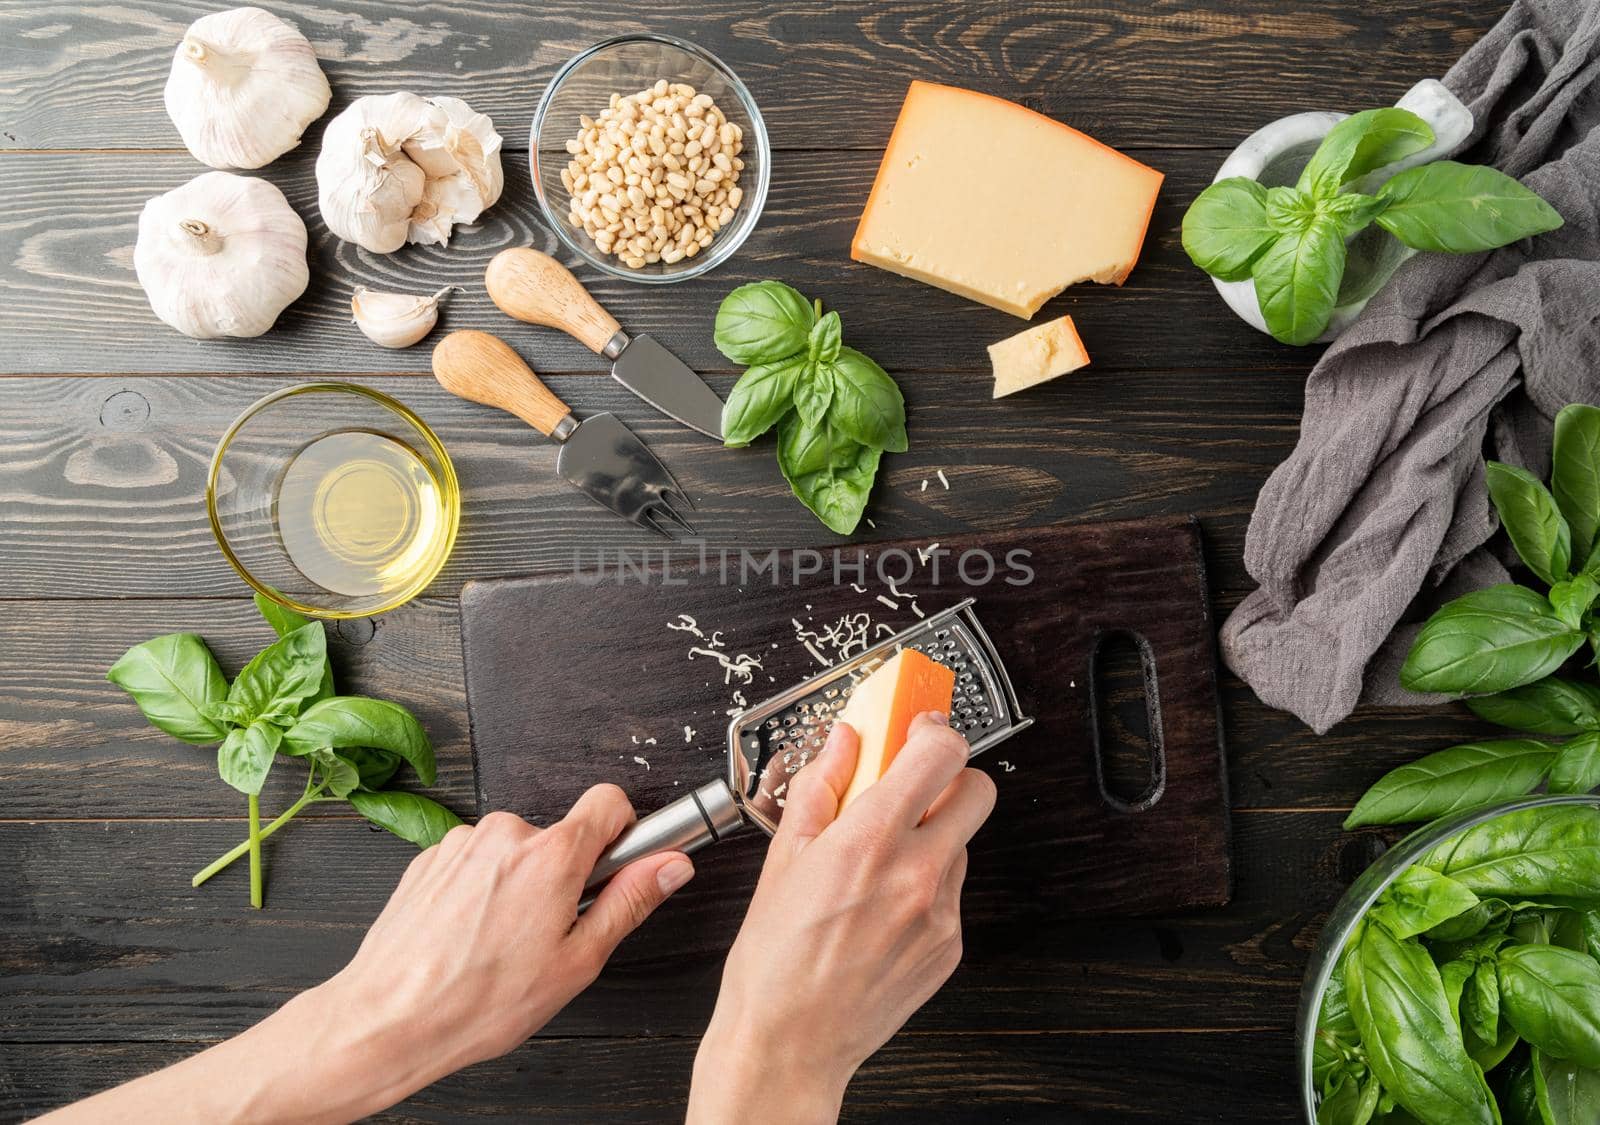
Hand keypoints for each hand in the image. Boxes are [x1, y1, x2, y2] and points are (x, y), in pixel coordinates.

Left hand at [329, 787, 695, 1084]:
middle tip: (548, 933)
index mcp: (551, 856)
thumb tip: (668, 864)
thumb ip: (629, 902)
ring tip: (501, 943)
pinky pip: (477, 862)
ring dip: (520, 885)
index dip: (622, 832)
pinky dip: (482, 891)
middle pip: (560, 837)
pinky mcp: (431, 857)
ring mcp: (462, 843)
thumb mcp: (577, 962)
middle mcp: (505, 835)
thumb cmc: (477, 1001)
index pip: (609, 801)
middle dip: (564, 876)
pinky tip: (470, 937)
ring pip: (516, 852)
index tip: (618, 864)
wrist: (388, 1019)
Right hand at [688, 712, 995, 1123]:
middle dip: (949, 779)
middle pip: (978, 791)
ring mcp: (940, 914)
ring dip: (933, 835)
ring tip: (879, 863)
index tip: (919, 730)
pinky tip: (882, 907)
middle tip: (912, 788)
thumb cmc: (773, 961)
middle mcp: (916, 875)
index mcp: (869, 842)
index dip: (934, 732)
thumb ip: (820, 787)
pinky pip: (952, 892)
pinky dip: (926, 885)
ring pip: (963, 843)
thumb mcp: (783, 858)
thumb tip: (843, 741)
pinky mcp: (950, 947)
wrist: (789, 1042)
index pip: (939, 755)